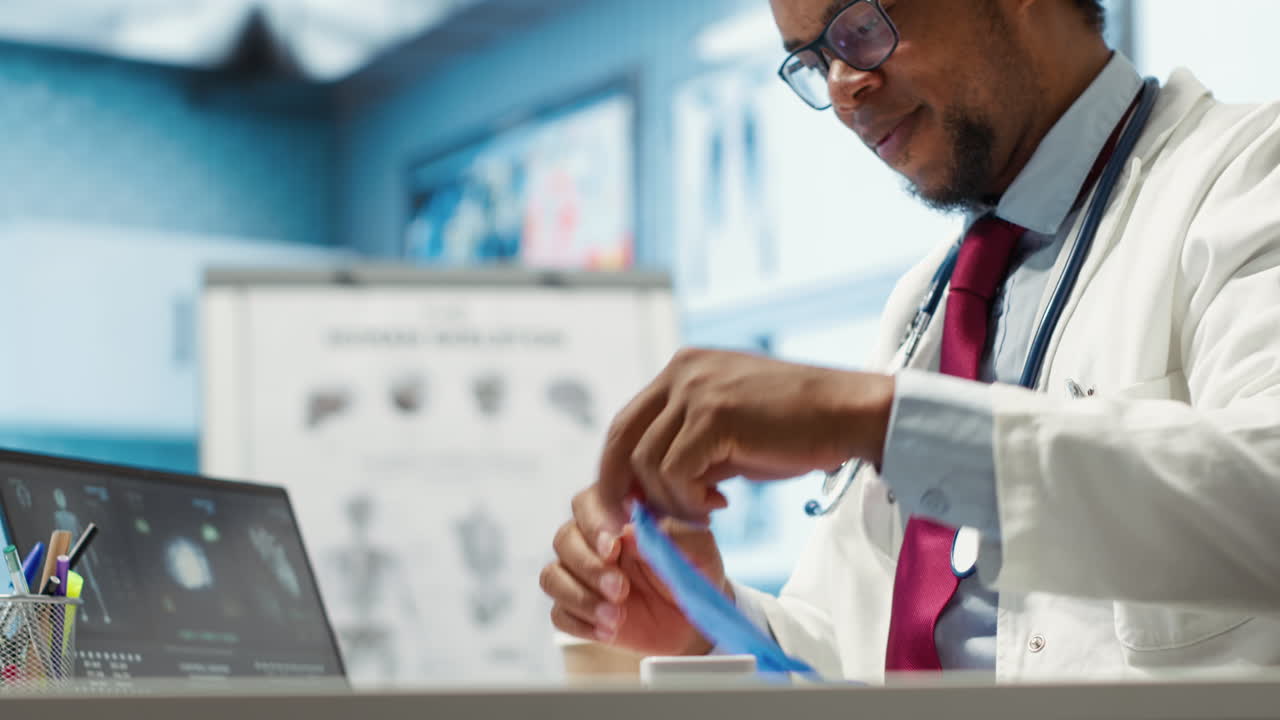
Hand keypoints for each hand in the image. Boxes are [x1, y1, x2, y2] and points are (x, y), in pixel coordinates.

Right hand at [541, 484, 725, 655]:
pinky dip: (581, 623)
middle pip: (563, 540)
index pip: (586, 505)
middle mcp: (592, 542)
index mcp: (617, 514)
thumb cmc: (695, 572)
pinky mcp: (579, 610)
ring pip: (553, 577)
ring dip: (581, 598)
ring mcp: (581, 576)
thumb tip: (630, 530)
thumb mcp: (700, 550)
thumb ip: (672, 534)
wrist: (695, 618)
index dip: (593, 525)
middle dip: (589, 566)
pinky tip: (609, 630)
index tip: (614, 547)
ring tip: (617, 616)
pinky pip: (558, 613)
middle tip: (620, 589)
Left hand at [599, 348, 895, 522]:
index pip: (625, 425)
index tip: (627, 511)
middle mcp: (682, 372)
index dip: (618, 472)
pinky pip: (674, 472)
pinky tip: (720, 505)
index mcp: (682, 370)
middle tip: (637, 528)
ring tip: (708, 511)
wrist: (848, 414)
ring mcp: (696, 390)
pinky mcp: (714, 415)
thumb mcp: (726, 432)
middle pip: (620, 439)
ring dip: (671, 501)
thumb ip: (686, 448)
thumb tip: (643, 492)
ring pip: (647, 463)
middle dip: (619, 491)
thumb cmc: (794, 429)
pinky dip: (689, 500)